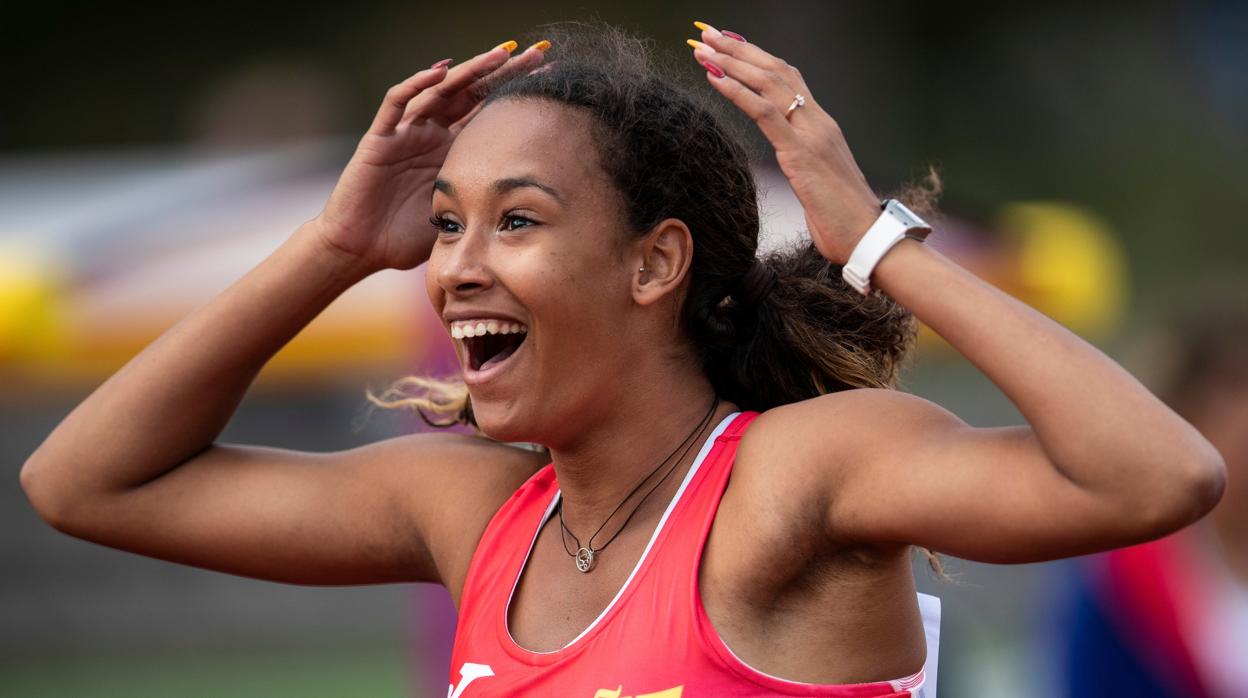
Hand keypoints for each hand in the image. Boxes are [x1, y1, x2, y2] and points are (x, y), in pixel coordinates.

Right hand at [310, 41, 547, 273]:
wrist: (362, 249)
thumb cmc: (405, 239)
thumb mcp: (457, 218)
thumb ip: (486, 206)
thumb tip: (530, 216)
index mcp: (453, 153)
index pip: (489, 114)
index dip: (515, 96)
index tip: (550, 83)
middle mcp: (432, 136)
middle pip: (471, 94)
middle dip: (502, 72)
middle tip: (537, 53)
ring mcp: (406, 133)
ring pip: (440, 91)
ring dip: (469, 71)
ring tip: (499, 54)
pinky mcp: (381, 138)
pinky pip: (396, 104)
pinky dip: (416, 85)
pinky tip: (440, 72)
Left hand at [687, 23, 880, 265]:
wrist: (867, 236)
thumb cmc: (843, 218)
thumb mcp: (818, 182)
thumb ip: (804, 163)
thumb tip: (791, 162)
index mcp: (822, 126)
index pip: (789, 79)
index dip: (759, 59)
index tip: (731, 45)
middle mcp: (818, 121)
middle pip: (777, 71)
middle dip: (740, 50)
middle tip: (709, 34)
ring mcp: (811, 133)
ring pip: (769, 83)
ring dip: (733, 62)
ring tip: (704, 48)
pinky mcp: (801, 152)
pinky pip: (765, 112)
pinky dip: (737, 91)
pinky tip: (715, 79)